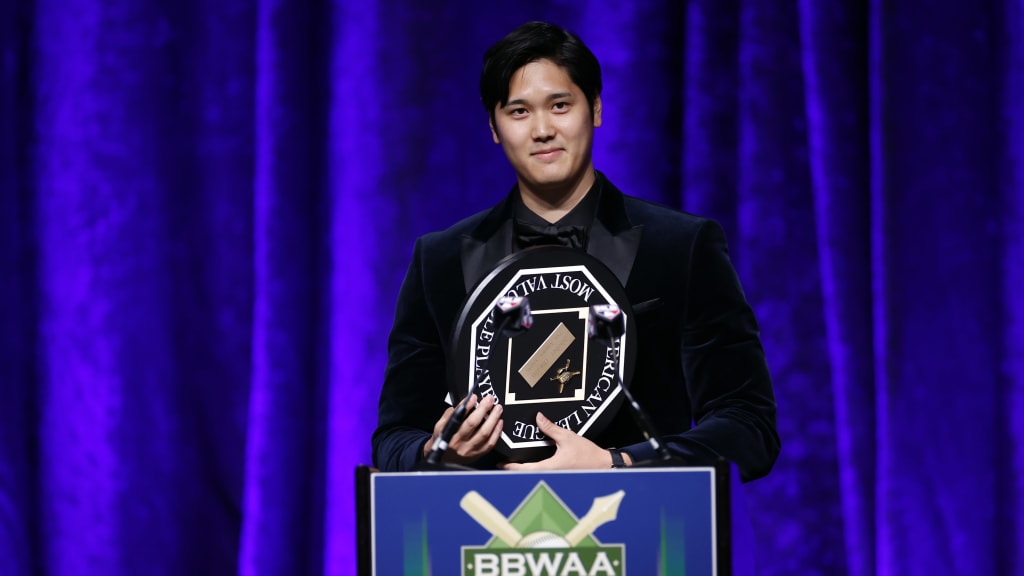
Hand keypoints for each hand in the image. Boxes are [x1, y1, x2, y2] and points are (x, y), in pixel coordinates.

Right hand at [423, 395, 502, 465]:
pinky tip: (499, 422)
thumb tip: (463, 403)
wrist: (444, 460)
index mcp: (448, 433)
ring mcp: (469, 450)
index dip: (467, 406)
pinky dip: (496, 432)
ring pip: (484, 433)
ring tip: (497, 409)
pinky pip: (490, 443)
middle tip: (489, 399)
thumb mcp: (440, 426)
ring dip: (493, 419)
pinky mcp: (477, 455)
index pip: (458, 417)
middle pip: (473, 423)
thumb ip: (449, 415)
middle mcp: (459, 442)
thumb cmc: (443, 440)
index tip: (474, 397)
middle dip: (483, 409)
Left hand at [500, 412, 629, 470]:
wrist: (604, 466)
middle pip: (526, 475)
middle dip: (514, 470)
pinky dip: (534, 470)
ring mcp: (555, 477)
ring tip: (514, 464)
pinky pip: (543, 474)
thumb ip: (551, 428)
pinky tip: (531, 464)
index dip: (511, 467)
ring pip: (534, 475)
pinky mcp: (560, 475)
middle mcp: (550, 474)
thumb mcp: (568, 437)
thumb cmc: (588, 454)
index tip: (501, 464)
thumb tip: (538, 417)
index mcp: (550, 467)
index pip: (525, 469)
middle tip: (503, 464)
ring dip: (524, 471)